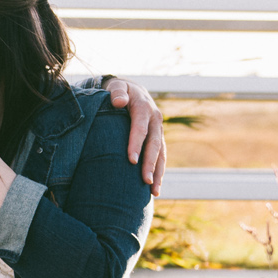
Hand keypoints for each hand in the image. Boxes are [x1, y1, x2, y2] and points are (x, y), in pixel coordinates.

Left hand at [105, 78, 167, 195]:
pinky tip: (155, 188)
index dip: (136, 144)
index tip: (131, 160)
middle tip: (145, 181)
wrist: (133, 90)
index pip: (140, 128)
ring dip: (158, 172)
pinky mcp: (158, 138)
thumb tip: (119, 102)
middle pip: (154, 144)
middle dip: (150, 164)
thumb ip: (116, 92)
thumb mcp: (116, 86)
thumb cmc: (119, 90)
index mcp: (144, 108)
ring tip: (154, 191)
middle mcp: (156, 120)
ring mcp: (158, 130)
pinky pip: (161, 156)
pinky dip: (159, 171)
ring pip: (161, 153)